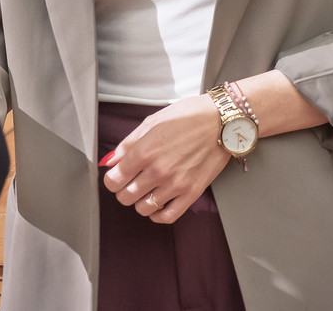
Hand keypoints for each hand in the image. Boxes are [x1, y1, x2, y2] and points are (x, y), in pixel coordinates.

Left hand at [101, 94, 228, 224]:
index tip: (116, 175)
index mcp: (144, 151)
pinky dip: (158, 214)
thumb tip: (110, 162)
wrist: (222, 121)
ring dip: (140, 201)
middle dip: (123, 190)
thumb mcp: (151, 122)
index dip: (111, 179)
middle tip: (130, 181)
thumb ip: (127, 144)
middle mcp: (158, 171)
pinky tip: (157, 203)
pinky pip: (167, 216)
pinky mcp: (192, 193)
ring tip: (146, 189)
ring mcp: (175, 185)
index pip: (113, 180)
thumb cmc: (188, 116)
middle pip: (125, 197)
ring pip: (143, 208)